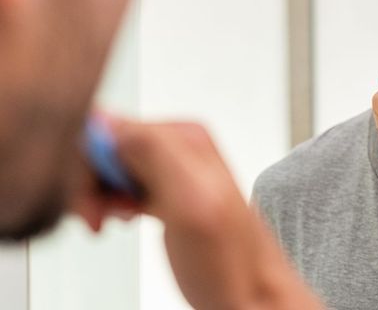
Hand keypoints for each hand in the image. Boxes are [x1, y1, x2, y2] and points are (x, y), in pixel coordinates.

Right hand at [73, 116, 322, 309]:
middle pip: (108, 145)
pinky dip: (112, 201)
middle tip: (100, 216)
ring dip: (100, 194)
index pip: (111, 126)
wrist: (250, 294)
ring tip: (113, 220)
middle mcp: (179, 145)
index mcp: (184, 136)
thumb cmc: (231, 261)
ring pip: (111, 165)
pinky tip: (124, 217)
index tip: (93, 200)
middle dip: (92, 181)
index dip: (89, 164)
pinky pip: (123, 181)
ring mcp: (173, 168)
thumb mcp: (191, 201)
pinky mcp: (167, 189)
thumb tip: (111, 122)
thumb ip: (154, 154)